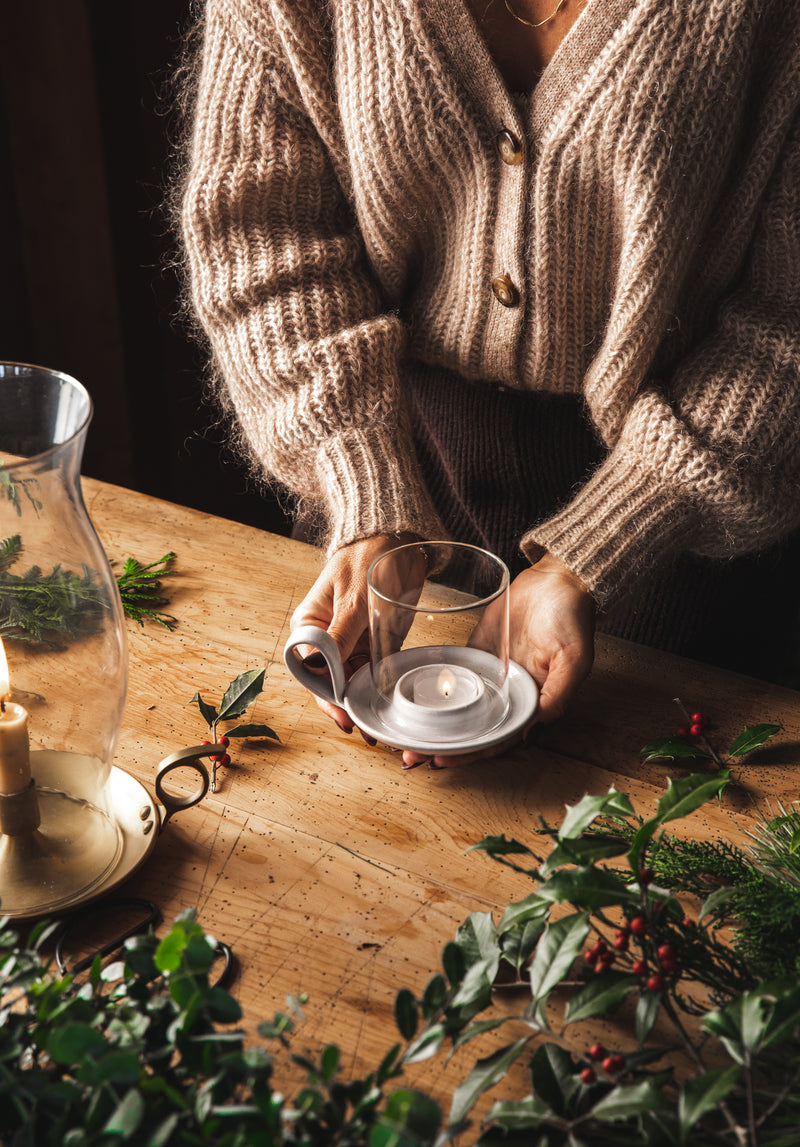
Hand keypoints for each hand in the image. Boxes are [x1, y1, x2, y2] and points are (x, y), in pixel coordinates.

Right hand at [290, 533, 419, 733]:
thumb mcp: (356, 599)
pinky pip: (372, 671)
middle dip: (344, 706)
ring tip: (378, 729)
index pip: (309, 669)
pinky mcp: (374, 641)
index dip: (324, 695)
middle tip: (365, 730)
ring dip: (362, 703)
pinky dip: (377, 690)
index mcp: (309, 624)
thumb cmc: (369, 557)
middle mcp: (326, 636)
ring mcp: (351, 640)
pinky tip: (385, 708)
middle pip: (329, 681)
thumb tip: (324, 671)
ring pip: (350, 681)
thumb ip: (341, 635)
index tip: (343, 713)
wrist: (399, 535)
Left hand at [401, 552, 594, 767]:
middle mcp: (509, 693)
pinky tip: (412, 696)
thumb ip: (558, 693)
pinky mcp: (478, 649)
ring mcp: (491, 672)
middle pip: (473, 727)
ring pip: (459, 705)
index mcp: (532, 702)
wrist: (559, 578)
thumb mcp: (575, 659)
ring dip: (435, 721)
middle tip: (410, 755)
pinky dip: (435, 686)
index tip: (442, 760)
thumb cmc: (573, 618)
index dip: (471, 752)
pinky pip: (454, 670)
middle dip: (444, 743)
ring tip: (404, 735)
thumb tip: (535, 726)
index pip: (497, 737)